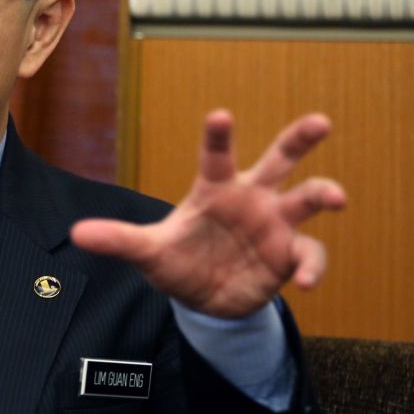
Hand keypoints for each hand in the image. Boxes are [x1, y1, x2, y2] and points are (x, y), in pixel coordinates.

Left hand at [70, 110, 346, 317]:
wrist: (204, 299)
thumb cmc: (178, 261)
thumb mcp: (148, 252)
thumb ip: (119, 240)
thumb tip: (76, 233)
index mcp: (214, 189)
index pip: (216, 155)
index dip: (218, 135)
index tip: (219, 114)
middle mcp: (250, 198)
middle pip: (279, 159)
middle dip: (299, 139)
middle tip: (319, 121)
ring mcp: (274, 225)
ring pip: (306, 199)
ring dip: (323, 194)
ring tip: (336, 196)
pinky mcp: (289, 255)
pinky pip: (309, 253)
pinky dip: (311, 266)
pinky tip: (306, 283)